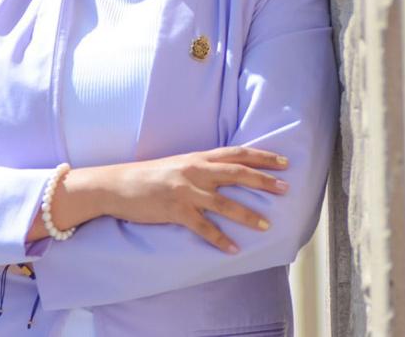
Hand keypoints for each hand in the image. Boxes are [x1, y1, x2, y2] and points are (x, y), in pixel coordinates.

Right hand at [84, 146, 289, 253]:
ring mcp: (186, 191)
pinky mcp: (175, 210)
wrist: (118, 184)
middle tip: (286, 188)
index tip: (284, 162)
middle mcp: (196, 171)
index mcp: (199, 157)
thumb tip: (228, 171)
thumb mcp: (180, 162)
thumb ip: (203, 165)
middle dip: (264, 180)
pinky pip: (203, 227)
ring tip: (267, 225)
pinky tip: (233, 249)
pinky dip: (219, 240)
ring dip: (248, 214)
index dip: (262, 157)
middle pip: (237, 174)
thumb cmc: (151, 175)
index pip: (237, 154)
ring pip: (224, 203)